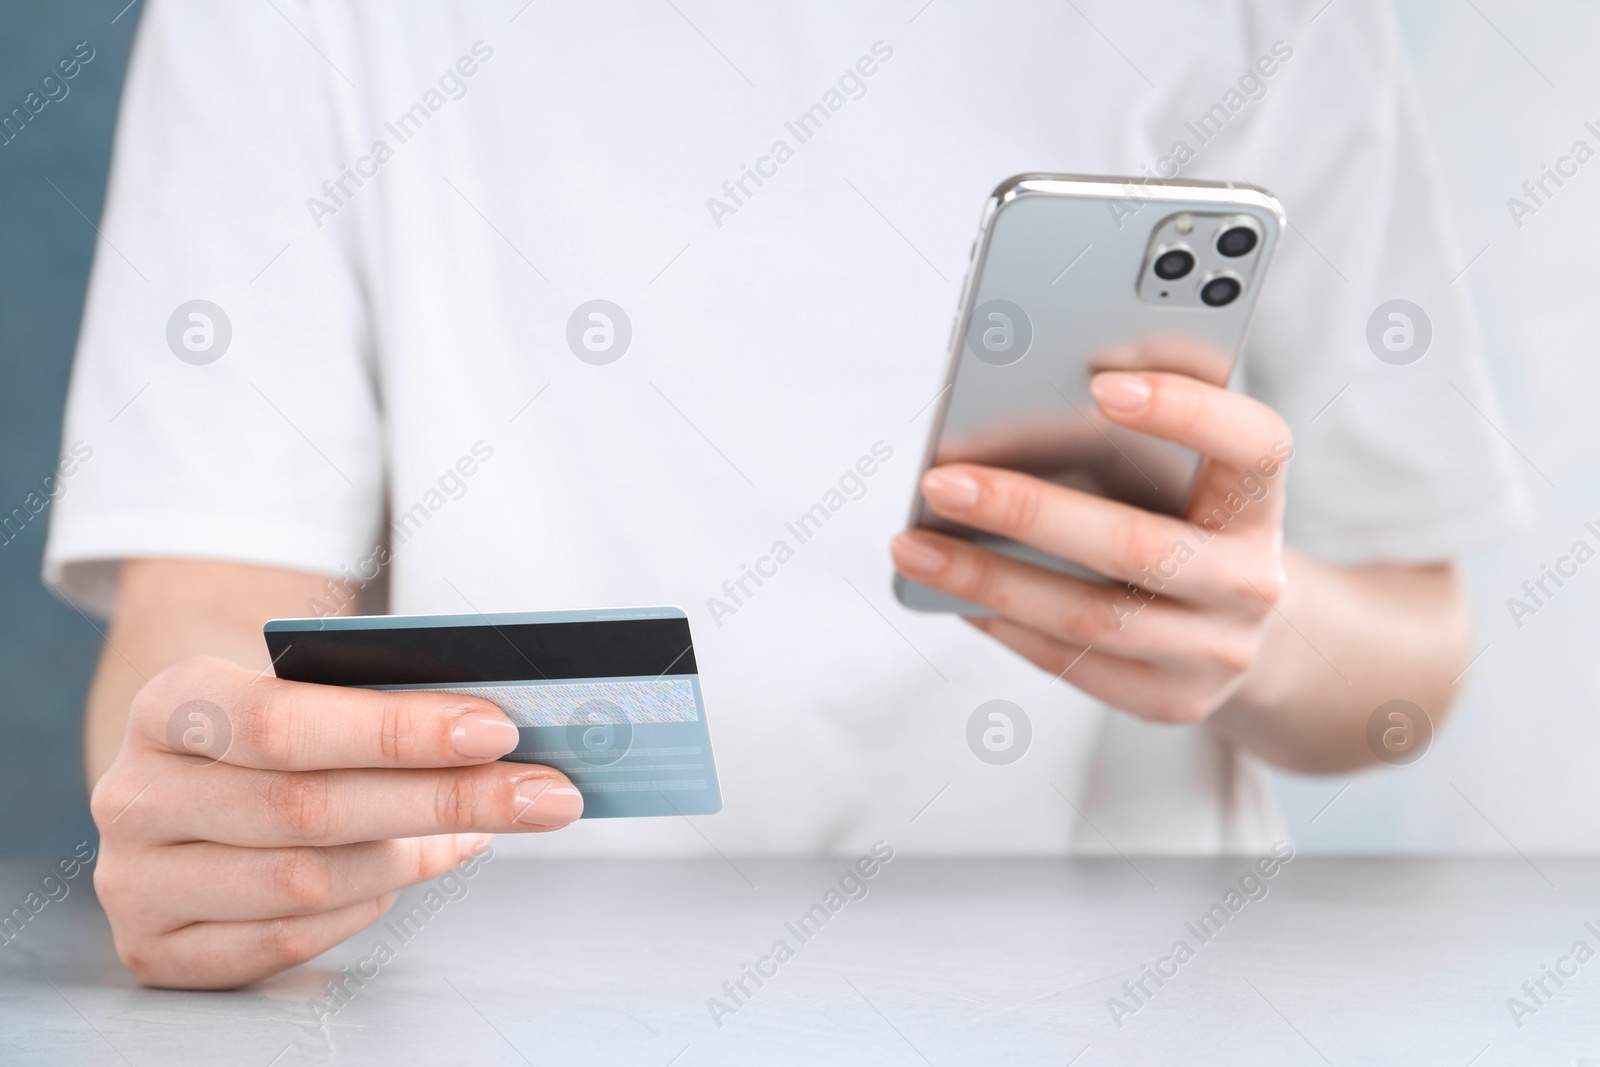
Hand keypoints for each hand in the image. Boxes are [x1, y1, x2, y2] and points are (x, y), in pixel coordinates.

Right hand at [90, 655, 581, 988]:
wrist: (186, 767)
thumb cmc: (271, 720)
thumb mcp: (304, 686)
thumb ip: (381, 699)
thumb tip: (504, 733)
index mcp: (167, 705)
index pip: (281, 722)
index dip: (395, 730)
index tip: (497, 728)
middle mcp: (134, 795)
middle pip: (307, 809)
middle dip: (443, 798)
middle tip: (543, 792)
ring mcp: (136, 880)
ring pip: (305, 882)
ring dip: (415, 855)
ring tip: (484, 824)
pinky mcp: (158, 948)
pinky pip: (287, 940)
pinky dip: (369, 903)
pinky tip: (419, 864)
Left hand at [891, 336, 1292, 723]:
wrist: (1242, 632)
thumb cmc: (1184, 522)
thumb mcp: (1180, 469)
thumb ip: (1129, 422)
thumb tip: (1027, 386)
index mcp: (1258, 501)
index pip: (1252, 445)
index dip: (1186, 411)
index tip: (1100, 383)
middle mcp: (1250, 580)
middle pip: (1136, 547)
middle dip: (1026, 511)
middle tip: (940, 481)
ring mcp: (1216, 652)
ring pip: (1088, 618)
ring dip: (987, 581)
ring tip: (912, 546)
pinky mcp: (1172, 701)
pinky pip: (1072, 663)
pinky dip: (1005, 624)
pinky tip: (951, 594)